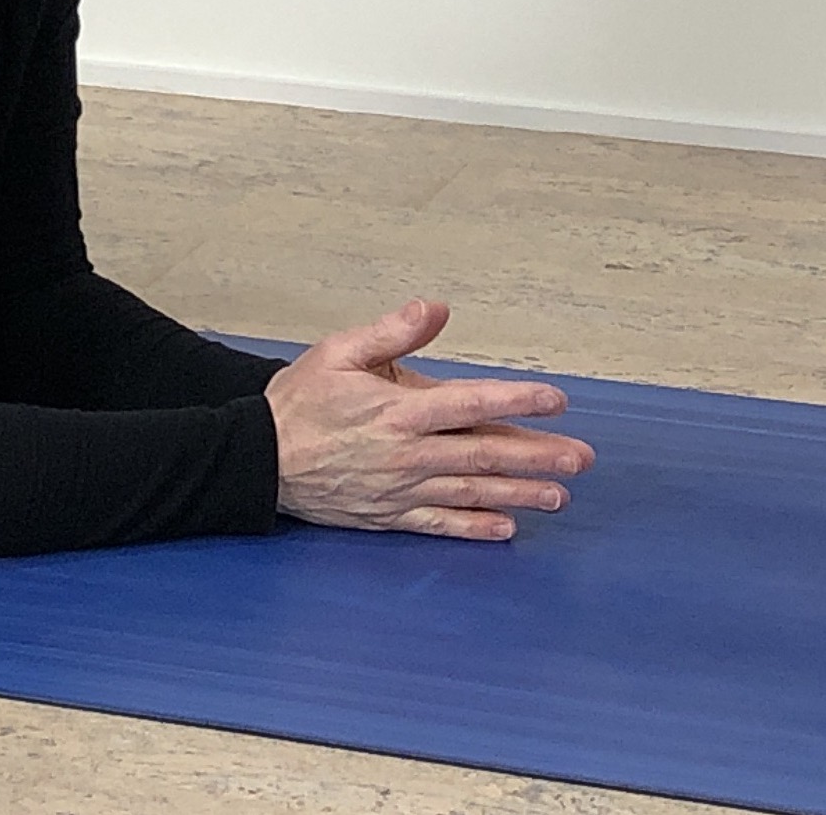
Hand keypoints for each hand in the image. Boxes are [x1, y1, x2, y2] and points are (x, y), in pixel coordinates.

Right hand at [263, 298, 593, 540]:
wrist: (258, 458)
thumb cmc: (298, 403)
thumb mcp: (336, 352)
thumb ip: (390, 333)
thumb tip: (436, 310)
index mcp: (398, 410)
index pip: (470, 404)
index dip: (516, 401)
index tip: (554, 400)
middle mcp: (408, 453)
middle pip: (484, 455)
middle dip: (537, 455)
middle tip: (581, 458)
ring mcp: (401, 488)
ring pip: (472, 492)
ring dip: (520, 493)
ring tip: (560, 495)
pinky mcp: (390, 514)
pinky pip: (440, 524)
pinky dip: (475, 528)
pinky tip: (507, 529)